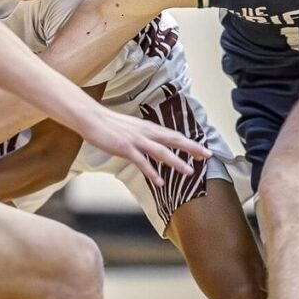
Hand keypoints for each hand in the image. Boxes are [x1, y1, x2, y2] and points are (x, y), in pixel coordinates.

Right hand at [79, 109, 210, 186]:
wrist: (91, 117)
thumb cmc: (108, 123)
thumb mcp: (130, 128)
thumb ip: (142, 136)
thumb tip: (150, 144)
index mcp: (147, 127)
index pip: (173, 135)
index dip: (189, 143)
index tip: (203, 150)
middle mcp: (145, 132)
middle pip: (173, 140)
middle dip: (191, 148)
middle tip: (207, 156)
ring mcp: (136, 140)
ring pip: (161, 151)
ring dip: (176, 162)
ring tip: (189, 172)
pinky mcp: (125, 147)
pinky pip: (141, 162)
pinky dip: (151, 171)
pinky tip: (159, 181)